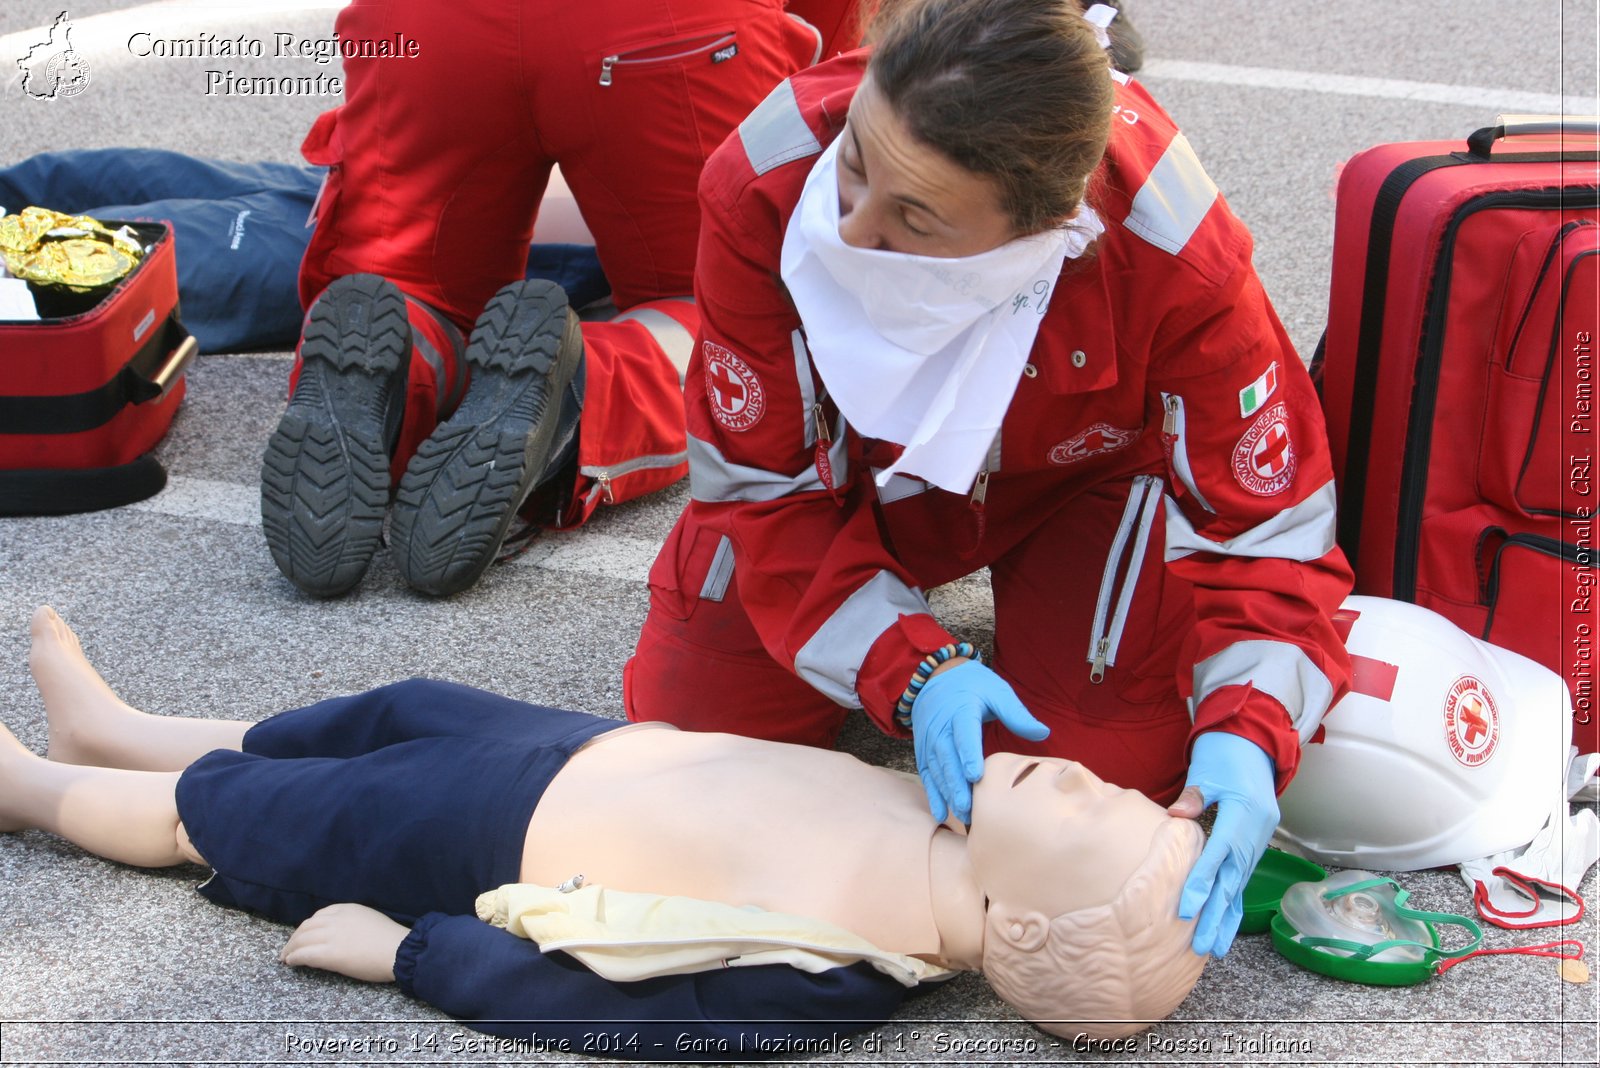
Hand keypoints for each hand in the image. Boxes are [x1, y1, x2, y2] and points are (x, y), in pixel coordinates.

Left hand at [280, 903, 407, 982]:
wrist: (398, 951)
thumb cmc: (391, 939)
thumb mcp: (369, 920)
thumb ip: (351, 923)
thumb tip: (340, 935)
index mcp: (348, 908)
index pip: (319, 915)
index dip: (308, 927)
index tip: (304, 935)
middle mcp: (336, 919)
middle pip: (307, 926)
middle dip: (295, 937)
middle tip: (289, 948)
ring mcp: (332, 935)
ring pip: (302, 939)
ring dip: (291, 948)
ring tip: (286, 956)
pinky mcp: (329, 954)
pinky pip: (304, 954)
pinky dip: (294, 957)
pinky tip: (290, 962)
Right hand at [911, 660, 1048, 824]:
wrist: (937, 678)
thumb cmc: (973, 686)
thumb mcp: (996, 690)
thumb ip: (1016, 713)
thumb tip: (1042, 734)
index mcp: (960, 710)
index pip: (963, 734)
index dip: (968, 754)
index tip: (975, 776)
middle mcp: (941, 727)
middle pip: (948, 758)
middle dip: (957, 785)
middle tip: (969, 808)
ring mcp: (929, 741)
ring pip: (937, 770)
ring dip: (947, 794)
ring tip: (962, 815)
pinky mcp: (924, 751)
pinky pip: (927, 774)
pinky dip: (933, 794)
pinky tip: (941, 812)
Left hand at [1167, 732, 1277, 957]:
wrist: (1254, 745)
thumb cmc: (1226, 755)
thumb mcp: (1209, 771)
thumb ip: (1195, 796)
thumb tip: (1176, 815)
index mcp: (1244, 816)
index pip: (1219, 857)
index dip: (1201, 884)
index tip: (1185, 909)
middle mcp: (1254, 835)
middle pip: (1232, 881)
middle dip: (1215, 916)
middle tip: (1199, 946)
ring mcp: (1258, 842)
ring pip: (1239, 886)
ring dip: (1226, 918)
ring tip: (1213, 948)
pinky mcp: (1254, 845)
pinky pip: (1242, 878)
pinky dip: (1233, 904)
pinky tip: (1224, 926)